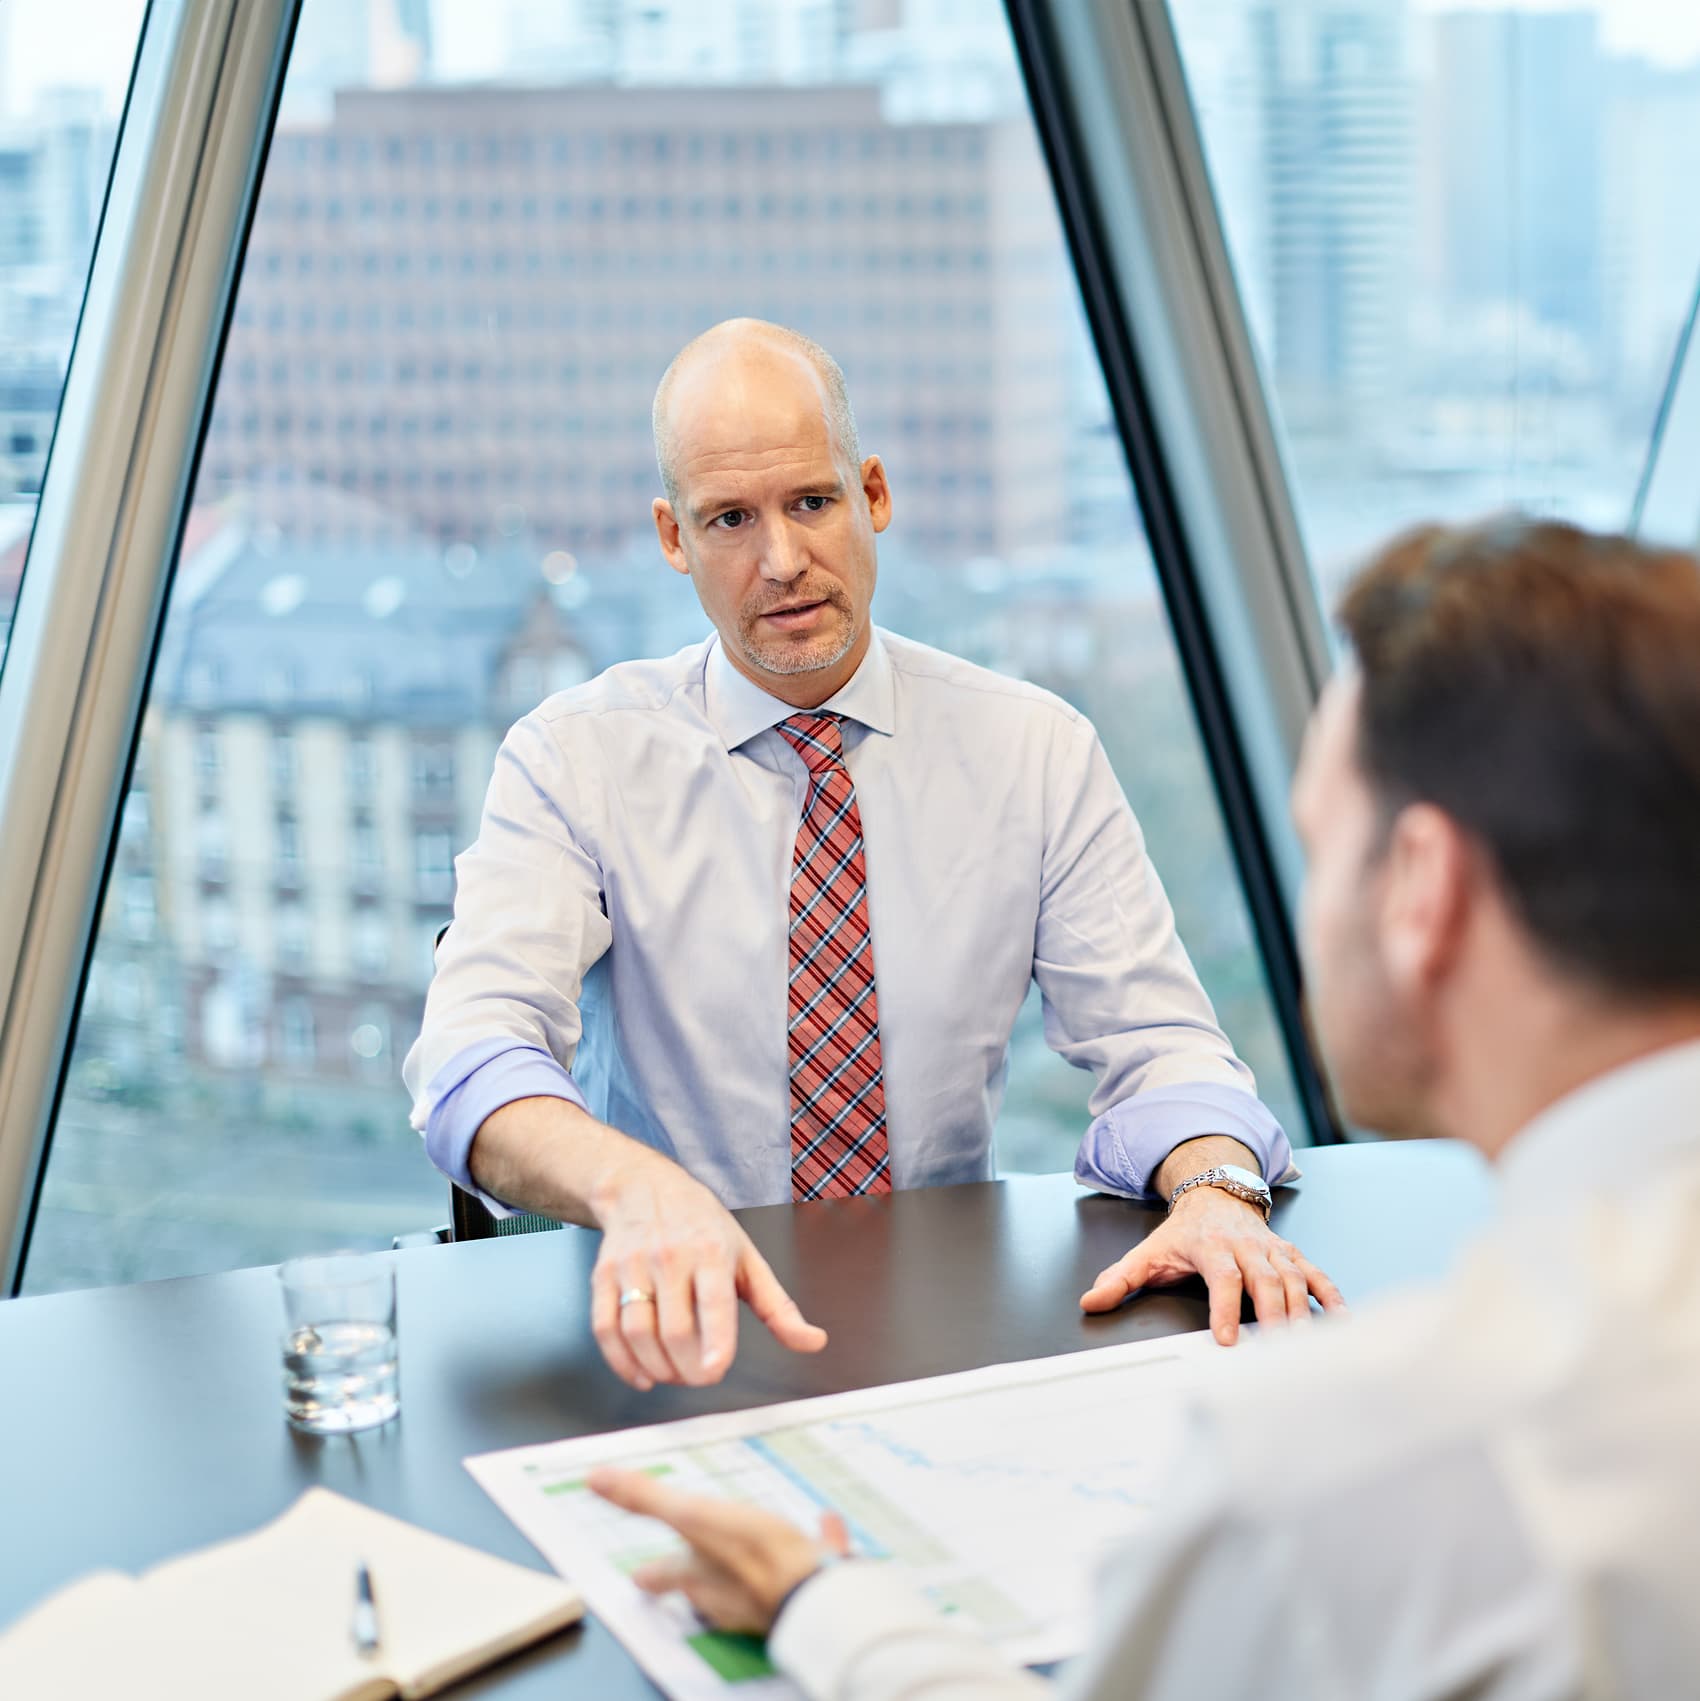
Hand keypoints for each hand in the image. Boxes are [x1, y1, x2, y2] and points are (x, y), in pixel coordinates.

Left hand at [588, 1465, 849, 1633]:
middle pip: (709, 1586)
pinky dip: (818, 1544)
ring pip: (760, 1581)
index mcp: (699, 1577)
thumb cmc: (753, 1555)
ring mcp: (774, 1593)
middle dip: (701, 1577)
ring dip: (758, 1561)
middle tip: (694, 1572)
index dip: (651, 1574)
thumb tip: (595, 1479)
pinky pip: (814, 1559)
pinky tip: (829, 1525)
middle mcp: (730, 1592)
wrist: (815, 1591)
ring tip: (765, 1539)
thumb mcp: (692, 1517)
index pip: (665, 1575)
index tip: (638, 1575)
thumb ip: (646, 1498)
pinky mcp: (815, 1582)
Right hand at [589, 1148, 827, 1388]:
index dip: (715, 1341)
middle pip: (675, 1329)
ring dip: (658, 1368)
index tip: (717, 1369)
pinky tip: (642, 1374)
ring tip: (675, 1375)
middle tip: (701, 1377)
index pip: (714, 1302)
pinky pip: (605, 1328)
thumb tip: (814, 1342)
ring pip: (638, 1332)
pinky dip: (621, 1362)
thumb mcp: (747, 1258)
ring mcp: (633, 1265)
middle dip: (689, 1368)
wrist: (643, 1188)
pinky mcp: (603, 1275)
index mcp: (712, 1252)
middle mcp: (670, 1257)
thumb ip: (779, 1307)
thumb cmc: (701, 1226)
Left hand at [1079, 1187, 1345, 1344]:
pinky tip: (1341, 1321)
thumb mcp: (1148, 1251)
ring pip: (1294, 1280)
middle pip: (1266, 1280)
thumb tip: (1091, 1302)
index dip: (1226, 1308)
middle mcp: (1247, 1246)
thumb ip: (1120, 1278)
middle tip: (1276, 1350)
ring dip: (1302, 1312)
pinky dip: (1331, 1296)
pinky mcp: (1291, 1254)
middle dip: (1272, 1315)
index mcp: (1211, 1247)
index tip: (1228, 1339)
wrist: (1215, 1195)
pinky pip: (1316, 1274)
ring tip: (1306, 1346)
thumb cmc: (1184, 1233)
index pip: (1223, 1278)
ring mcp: (1273, 1250)